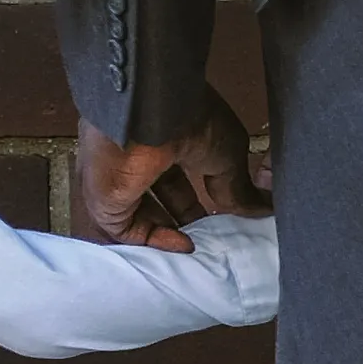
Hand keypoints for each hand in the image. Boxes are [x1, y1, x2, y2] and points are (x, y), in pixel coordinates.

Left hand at [77, 89, 269, 252]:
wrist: (154, 115)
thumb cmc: (192, 121)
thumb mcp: (229, 155)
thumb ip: (237, 188)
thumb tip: (259, 210)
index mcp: (160, 139)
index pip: (173, 177)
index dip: (194, 201)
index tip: (217, 219)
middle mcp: (133, 158)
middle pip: (155, 199)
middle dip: (182, 221)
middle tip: (207, 238)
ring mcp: (115, 179)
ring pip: (139, 218)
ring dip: (168, 236)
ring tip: (197, 248)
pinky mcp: (104, 201)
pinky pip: (127, 231)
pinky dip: (155, 242)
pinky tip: (183, 245)